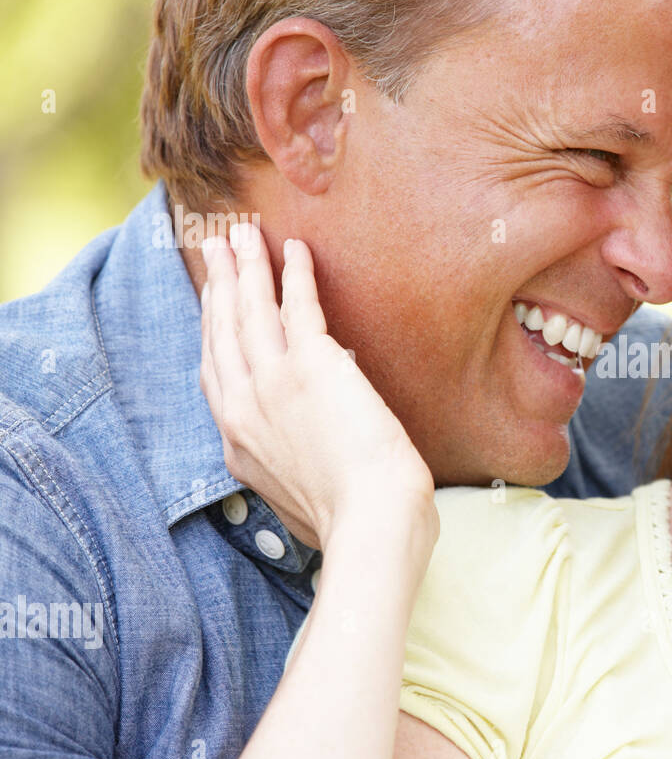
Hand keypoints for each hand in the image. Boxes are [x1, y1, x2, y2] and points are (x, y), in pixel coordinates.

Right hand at [199, 222, 435, 553]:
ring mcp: (272, 386)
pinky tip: (294, 250)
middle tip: (214, 248)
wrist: (372, 526)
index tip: (212, 304)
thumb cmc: (354, 525)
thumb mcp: (303, 502)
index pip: (216, 375)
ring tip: (240, 232)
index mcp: (240, 446)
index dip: (212, 331)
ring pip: (248, 312)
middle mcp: (245, 411)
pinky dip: (292, 274)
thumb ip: (296, 469)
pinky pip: (296, 306)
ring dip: (243, 267)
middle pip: (222, 334)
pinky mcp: (310, 368)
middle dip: (217, 286)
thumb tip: (315, 451)